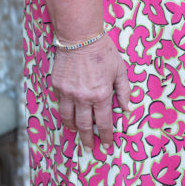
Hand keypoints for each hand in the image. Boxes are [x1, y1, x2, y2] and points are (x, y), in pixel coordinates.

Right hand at [51, 36, 130, 150]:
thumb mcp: (120, 70)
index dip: (106, 136)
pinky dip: (65, 111)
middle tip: (90, 148)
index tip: (107, 145)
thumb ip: (124, 91)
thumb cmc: (103, 51)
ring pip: (68, 119)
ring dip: (73, 128)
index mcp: (101, 94)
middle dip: (88, 140)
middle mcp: (83, 97)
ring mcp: (68, 93)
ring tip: (77, 132)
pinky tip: (69, 112)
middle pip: (84, 126)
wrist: (79, 37)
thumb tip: (127, 109)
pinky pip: (60, 104)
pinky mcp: (57, 87)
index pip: (104, 122)